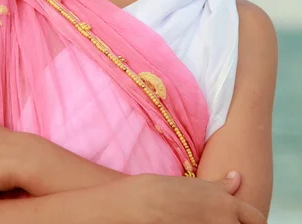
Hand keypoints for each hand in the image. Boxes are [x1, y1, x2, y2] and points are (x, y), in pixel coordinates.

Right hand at [111, 173, 265, 223]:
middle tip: (220, 220)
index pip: (257, 219)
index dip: (252, 221)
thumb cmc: (165, 191)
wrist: (140, 206)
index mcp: (226, 205)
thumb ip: (221, 187)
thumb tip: (236, 178)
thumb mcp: (196, 184)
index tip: (243, 220)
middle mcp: (223, 222)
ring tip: (200, 221)